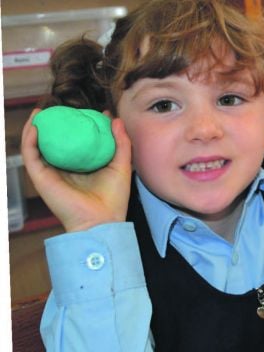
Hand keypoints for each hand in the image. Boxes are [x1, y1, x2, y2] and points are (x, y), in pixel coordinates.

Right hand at [21, 108, 132, 231]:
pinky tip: (35, 125)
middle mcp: (63, 169)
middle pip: (54, 143)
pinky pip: (30, 154)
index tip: (89, 111)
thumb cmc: (113, 199)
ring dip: (35, 127)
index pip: (75, 143)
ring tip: (41, 111)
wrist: (101, 221)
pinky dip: (30, 139)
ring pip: (37, 146)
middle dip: (53, 124)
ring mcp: (50, 173)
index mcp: (81, 167)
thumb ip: (121, 143)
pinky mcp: (41, 178)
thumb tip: (115, 119)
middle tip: (60, 106)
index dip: (78, 126)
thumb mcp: (121, 166)